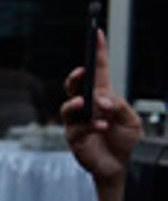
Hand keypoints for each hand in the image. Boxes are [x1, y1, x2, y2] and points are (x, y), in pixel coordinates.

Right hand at [63, 32, 142, 186]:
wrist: (120, 166)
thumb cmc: (125, 141)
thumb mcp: (131, 120)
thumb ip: (118, 107)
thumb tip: (100, 100)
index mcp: (104, 96)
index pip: (99, 70)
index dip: (97, 52)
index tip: (96, 34)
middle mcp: (88, 106)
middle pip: (75, 85)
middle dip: (76, 77)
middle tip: (82, 72)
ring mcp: (78, 122)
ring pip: (69, 106)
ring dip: (77, 104)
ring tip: (87, 105)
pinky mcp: (75, 137)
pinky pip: (76, 128)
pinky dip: (90, 126)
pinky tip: (102, 127)